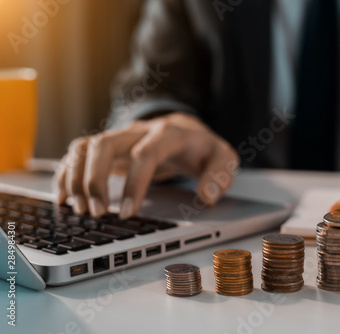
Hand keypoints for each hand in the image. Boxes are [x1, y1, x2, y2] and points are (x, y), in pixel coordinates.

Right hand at [55, 112, 238, 218]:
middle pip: (105, 144)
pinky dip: (66, 173)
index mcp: (169, 133)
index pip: (146, 154)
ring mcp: (121, 137)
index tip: (127, 213)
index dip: (134, 183)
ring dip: (76, 178)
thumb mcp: (224, 159)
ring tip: (81, 210)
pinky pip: (78, 153)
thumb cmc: (203, 148)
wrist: (187, 130)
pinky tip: (65, 197)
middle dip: (95, 180)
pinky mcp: (109, 146)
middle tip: (98, 214)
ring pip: (85, 146)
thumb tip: (207, 196)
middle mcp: (139, 131)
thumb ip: (221, 175)